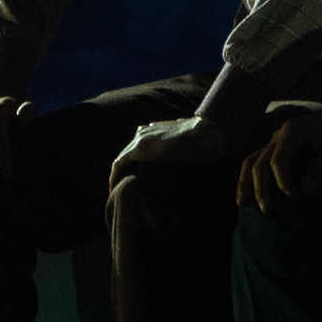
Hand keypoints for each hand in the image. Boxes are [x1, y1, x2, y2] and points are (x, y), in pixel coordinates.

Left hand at [108, 115, 229, 186]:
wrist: (206, 132)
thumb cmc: (204, 139)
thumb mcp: (190, 143)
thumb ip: (181, 148)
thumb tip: (187, 157)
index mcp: (154, 130)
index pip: (137, 148)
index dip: (133, 164)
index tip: (134, 179)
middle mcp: (144, 132)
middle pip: (126, 155)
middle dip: (123, 171)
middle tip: (122, 189)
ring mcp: (140, 139)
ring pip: (121, 160)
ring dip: (118, 175)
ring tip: (117, 192)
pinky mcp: (139, 149)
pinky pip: (119, 165)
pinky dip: (115, 177)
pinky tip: (115, 189)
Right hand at [238, 106, 321, 209]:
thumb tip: (305, 189)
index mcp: (293, 131)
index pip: (277, 160)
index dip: (282, 182)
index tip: (293, 198)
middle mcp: (280, 135)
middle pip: (260, 161)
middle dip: (259, 187)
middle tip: (266, 210)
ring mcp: (278, 142)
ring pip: (253, 160)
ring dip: (246, 182)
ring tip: (242, 204)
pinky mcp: (281, 150)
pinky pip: (261, 162)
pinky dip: (252, 178)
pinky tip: (250, 195)